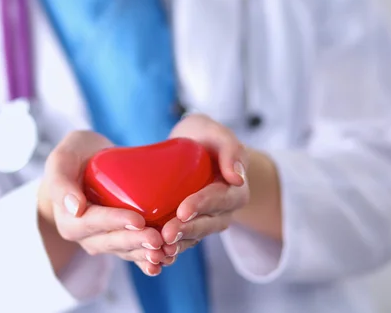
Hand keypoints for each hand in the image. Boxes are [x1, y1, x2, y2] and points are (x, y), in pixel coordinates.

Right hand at [38, 130, 171, 276]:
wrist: (86, 160)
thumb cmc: (74, 156)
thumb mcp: (61, 160)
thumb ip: (61, 182)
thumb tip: (75, 207)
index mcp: (69, 220)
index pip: (94, 222)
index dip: (115, 222)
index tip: (138, 220)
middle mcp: (85, 236)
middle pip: (112, 241)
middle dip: (135, 242)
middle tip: (157, 239)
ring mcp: (103, 239)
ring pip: (125, 250)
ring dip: (144, 253)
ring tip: (165, 252)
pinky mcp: (119, 238)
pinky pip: (133, 251)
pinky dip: (148, 258)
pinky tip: (166, 260)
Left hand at [159, 114, 250, 257]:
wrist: (195, 148)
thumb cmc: (206, 137)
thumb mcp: (216, 133)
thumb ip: (230, 149)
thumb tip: (237, 178)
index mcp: (235, 190)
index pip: (219, 198)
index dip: (201, 205)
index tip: (182, 210)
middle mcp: (224, 211)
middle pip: (207, 223)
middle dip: (187, 230)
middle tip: (166, 234)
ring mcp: (207, 221)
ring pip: (194, 237)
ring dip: (177, 244)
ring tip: (158, 247)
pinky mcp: (190, 227)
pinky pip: (183, 242)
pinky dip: (170, 249)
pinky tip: (153, 256)